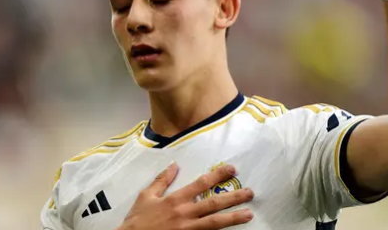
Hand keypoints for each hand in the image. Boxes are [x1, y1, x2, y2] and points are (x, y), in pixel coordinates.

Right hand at [119, 163, 253, 229]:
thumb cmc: (137, 220)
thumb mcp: (146, 196)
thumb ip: (162, 180)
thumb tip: (175, 164)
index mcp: (175, 200)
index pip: (201, 184)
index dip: (218, 176)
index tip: (232, 170)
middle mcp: (184, 214)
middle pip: (213, 204)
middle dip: (233, 197)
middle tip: (250, 193)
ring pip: (214, 223)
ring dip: (233, 218)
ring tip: (248, 214)